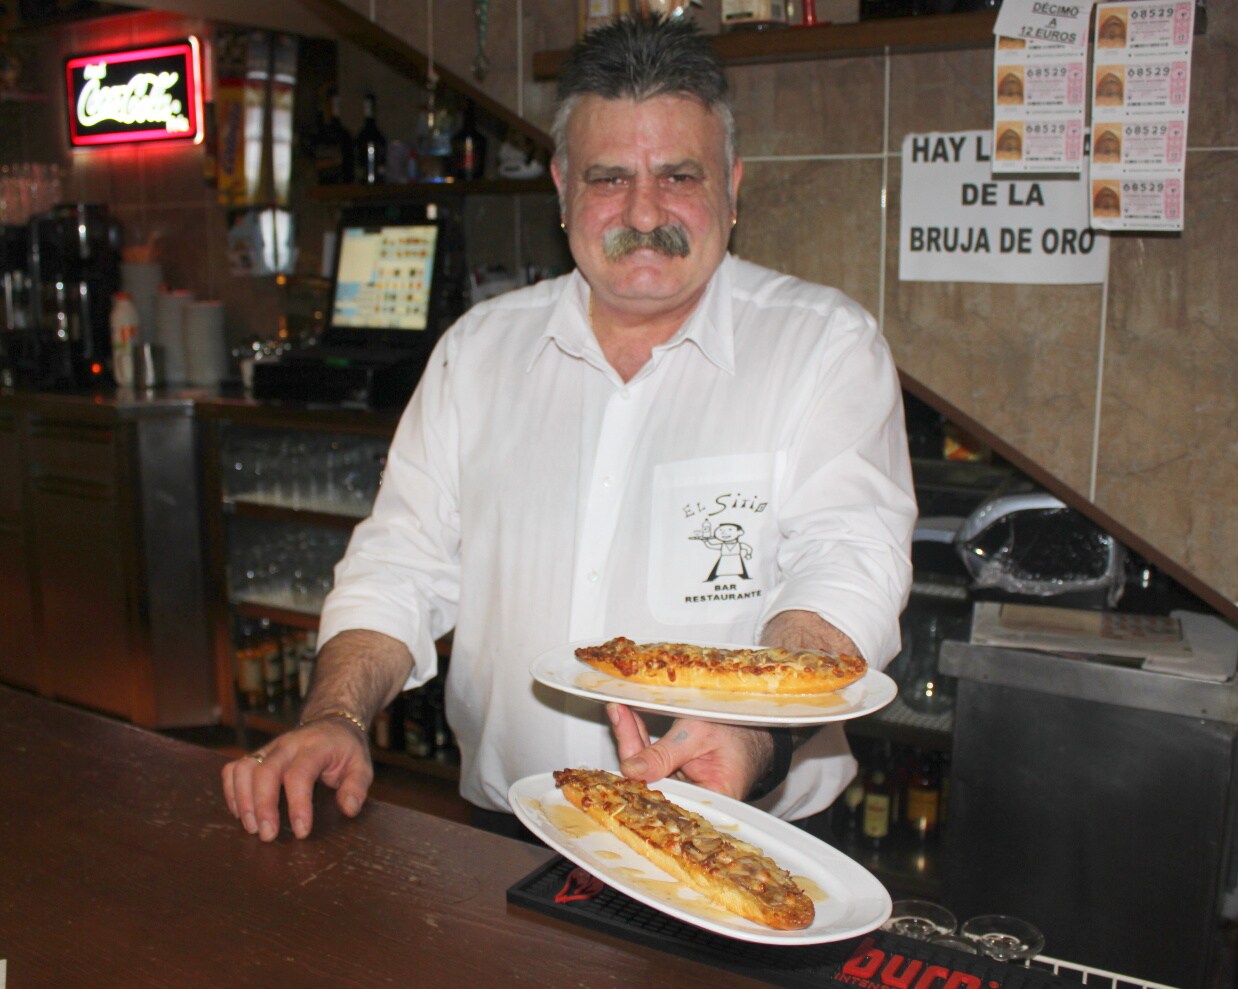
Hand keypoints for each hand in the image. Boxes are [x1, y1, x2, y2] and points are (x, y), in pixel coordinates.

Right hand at [220, 719, 372, 841]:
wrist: (332, 723)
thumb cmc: (346, 750)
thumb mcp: (362, 765)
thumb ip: (357, 787)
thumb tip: (348, 810)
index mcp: (315, 746)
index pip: (300, 774)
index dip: (298, 804)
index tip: (301, 832)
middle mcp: (288, 745)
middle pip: (265, 771)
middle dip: (263, 806)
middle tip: (267, 836)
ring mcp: (269, 748)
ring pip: (244, 768)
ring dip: (243, 800)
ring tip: (251, 828)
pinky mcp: (258, 755)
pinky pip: (233, 769)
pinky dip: (231, 791)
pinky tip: (240, 813)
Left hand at [606, 703, 772, 800]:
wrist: (757, 726)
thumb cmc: (739, 730)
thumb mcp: (699, 735)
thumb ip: (664, 754)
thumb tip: (630, 770)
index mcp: (711, 801)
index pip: (663, 796)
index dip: (637, 777)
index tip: (622, 748)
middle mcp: (695, 801)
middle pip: (650, 782)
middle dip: (631, 746)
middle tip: (619, 715)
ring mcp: (684, 789)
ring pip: (648, 771)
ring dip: (633, 739)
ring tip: (621, 712)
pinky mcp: (677, 777)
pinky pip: (653, 763)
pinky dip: (642, 740)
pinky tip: (629, 720)